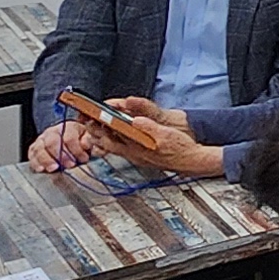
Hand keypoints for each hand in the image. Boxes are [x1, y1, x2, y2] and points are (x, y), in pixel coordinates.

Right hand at [28, 119, 101, 171]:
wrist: (70, 145)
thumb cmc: (80, 142)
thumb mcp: (88, 139)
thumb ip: (88, 140)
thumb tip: (85, 143)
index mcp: (68, 127)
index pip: (69, 137)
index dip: (76, 150)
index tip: (83, 159)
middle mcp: (53, 132)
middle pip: (52, 142)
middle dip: (61, 155)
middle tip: (70, 165)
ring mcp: (41, 140)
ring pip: (40, 148)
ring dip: (47, 160)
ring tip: (54, 168)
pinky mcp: (34, 149)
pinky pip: (31, 155)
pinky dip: (35, 162)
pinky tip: (41, 169)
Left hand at [104, 98, 225, 177]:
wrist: (191, 162)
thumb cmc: (181, 149)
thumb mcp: (167, 135)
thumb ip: (150, 128)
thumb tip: (136, 120)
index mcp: (139, 147)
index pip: (114, 137)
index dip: (102, 127)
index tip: (93, 118)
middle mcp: (135, 154)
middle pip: (109, 144)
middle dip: (97, 133)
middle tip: (87, 123)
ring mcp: (137, 156)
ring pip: (113, 148)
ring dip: (103, 139)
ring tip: (94, 130)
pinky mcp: (141, 157)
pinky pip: (121, 150)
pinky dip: (113, 144)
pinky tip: (113, 139)